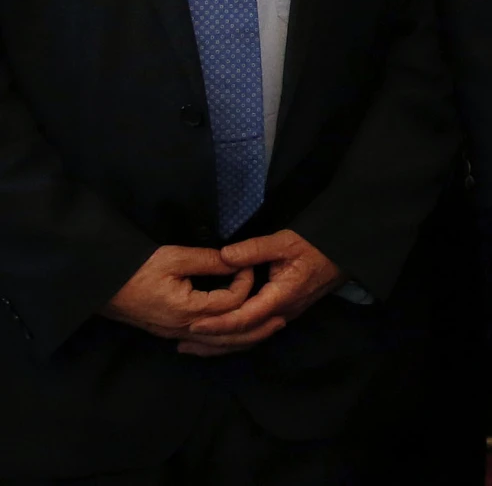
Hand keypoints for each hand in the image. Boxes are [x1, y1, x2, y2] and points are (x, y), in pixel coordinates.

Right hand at [101, 245, 257, 350]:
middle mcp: (184, 328)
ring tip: (266, 331)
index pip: (230, 302)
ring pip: (217, 344)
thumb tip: (235, 260)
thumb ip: (208, 261)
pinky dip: (221, 343)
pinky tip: (230, 340)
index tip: (249, 265)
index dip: (245, 282)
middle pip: (229, 334)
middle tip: (281, 317)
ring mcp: (175, 334)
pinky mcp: (169, 332)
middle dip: (257, 326)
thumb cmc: (135, 270)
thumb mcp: (174, 258)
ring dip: (243, 339)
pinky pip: (202, 343)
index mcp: (188, 310)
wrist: (100, 287)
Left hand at [181, 230, 342, 354]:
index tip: (194, 324)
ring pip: (249, 340)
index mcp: (281, 297)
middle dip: (213, 342)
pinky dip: (234, 341)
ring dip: (220, 346)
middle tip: (182, 342)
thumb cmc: (316, 247)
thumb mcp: (286, 241)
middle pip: (244, 337)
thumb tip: (223, 256)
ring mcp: (283, 317)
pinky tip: (218, 340)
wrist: (344, 256)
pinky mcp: (282, 315)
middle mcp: (281, 313)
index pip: (245, 318)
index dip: (219, 323)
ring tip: (191, 347)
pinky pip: (255, 335)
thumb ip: (254, 249)